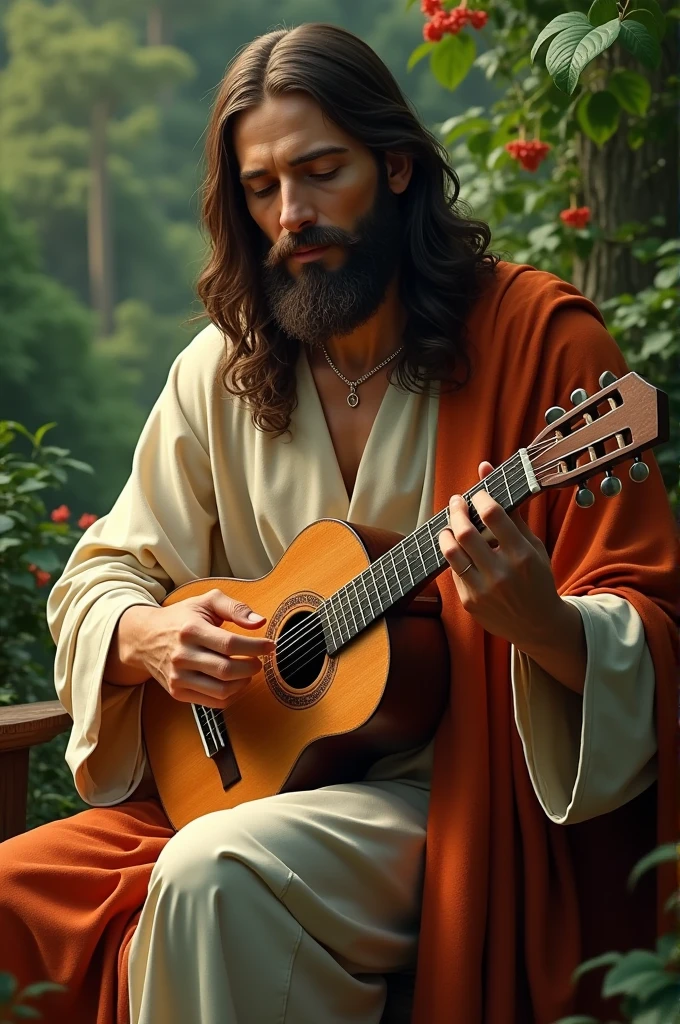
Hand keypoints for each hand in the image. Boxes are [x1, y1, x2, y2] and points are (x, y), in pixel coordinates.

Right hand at [117, 590, 275, 707]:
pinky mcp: (178, 692)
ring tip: (248, 670)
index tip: (270, 646)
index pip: (229, 644)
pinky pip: (214, 702)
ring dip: (244, 683)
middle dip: (252, 666)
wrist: (145, 638)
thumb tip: (259, 621)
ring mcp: (178, 677)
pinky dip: (232, 695)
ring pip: (222, 690)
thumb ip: (235, 608)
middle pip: (227, 670)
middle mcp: (182, 655)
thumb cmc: (181, 618)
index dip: (255, 647)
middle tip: (259, 660)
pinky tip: (236, 682)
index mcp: (190, 630)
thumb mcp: (206, 602)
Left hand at [437, 461, 563, 651]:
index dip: (480, 497)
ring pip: (452, 553)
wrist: (537, 624)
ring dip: (445, 533)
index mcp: (523, 555)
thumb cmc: (535, 576)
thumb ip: (510, 509)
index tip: (478, 494)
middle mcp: (503, 573)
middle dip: (456, 511)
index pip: (493, 515)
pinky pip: (453, 572)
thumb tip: (487, 467)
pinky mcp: (470, 603)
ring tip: (448, 526)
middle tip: (456, 502)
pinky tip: (456, 549)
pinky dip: (452, 556)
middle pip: (466, 533)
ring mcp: (484, 590)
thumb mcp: (533, 545)